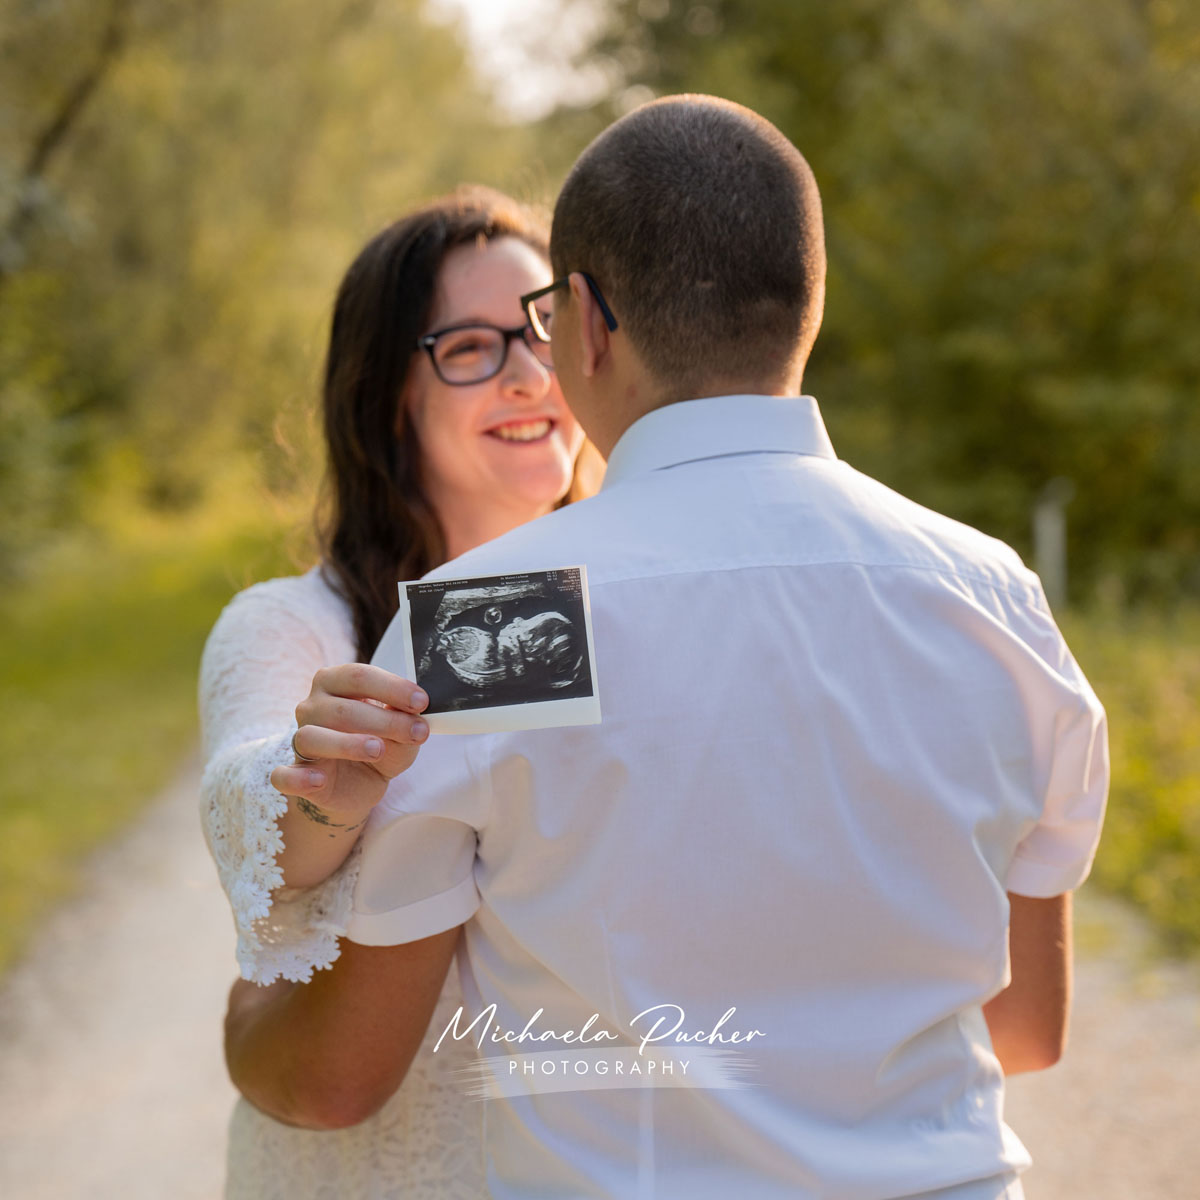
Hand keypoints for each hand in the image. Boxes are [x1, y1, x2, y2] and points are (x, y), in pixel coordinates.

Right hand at [270, 664, 429, 820]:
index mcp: (335, 683)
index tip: (422, 702)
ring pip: (311, 737)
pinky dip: (299, 778)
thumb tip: (416, 713)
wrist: (359, 785)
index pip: (359, 675)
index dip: (392, 687)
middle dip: (384, 720)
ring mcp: (299, 741)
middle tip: (417, 732)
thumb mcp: (401, 734)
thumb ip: (407, 722)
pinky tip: (319, 779)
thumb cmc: (379, 746)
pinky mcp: (294, 775)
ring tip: (378, 749)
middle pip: (342, 708)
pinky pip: (284, 775)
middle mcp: (312, 707)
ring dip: (347, 744)